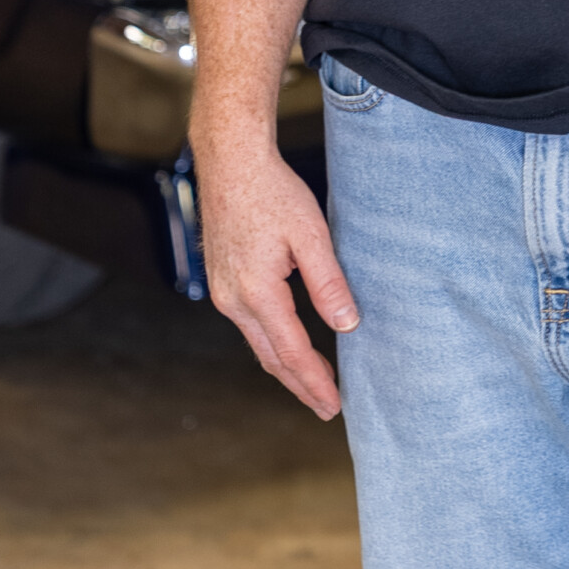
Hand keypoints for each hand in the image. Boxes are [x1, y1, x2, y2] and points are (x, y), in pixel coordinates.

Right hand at [193, 134, 358, 419]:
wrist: (230, 160)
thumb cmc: (272, 191)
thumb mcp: (311, 235)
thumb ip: (329, 284)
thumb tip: (347, 326)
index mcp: (257, 293)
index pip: (291, 352)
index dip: (315, 382)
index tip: (335, 404)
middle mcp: (233, 300)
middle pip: (270, 357)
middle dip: (300, 385)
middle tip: (327, 407)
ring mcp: (222, 291)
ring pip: (257, 342)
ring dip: (285, 365)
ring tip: (312, 382)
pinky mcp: (221, 279)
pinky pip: (248, 324)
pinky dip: (270, 342)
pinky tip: (287, 342)